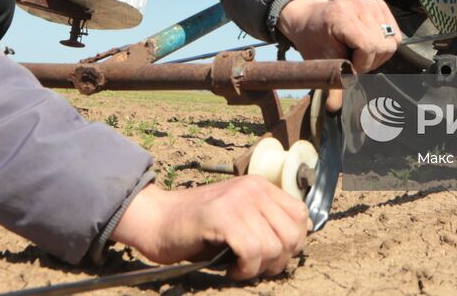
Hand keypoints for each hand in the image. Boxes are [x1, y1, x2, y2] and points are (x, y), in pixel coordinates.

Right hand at [111, 177, 308, 279]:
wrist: (155, 220)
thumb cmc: (196, 227)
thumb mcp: (238, 217)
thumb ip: (264, 223)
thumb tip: (295, 244)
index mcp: (259, 186)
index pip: (300, 215)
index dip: (293, 243)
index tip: (270, 257)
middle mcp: (252, 188)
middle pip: (292, 235)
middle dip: (277, 261)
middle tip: (253, 267)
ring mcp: (237, 200)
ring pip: (274, 246)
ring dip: (259, 268)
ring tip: (239, 267)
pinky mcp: (222, 216)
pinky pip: (252, 251)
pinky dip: (245, 269)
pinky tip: (230, 269)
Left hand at [276, 0, 400, 108]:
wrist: (309, 18)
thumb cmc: (313, 40)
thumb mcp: (319, 62)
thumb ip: (332, 83)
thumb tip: (334, 108)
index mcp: (341, 15)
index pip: (368, 45)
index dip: (362, 63)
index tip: (349, 67)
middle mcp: (358, 4)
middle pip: (383, 44)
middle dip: (371, 60)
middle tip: (354, 61)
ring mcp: (370, 1)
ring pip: (392, 40)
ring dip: (378, 53)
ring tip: (360, 53)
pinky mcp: (378, 3)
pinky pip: (394, 31)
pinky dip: (384, 42)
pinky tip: (368, 43)